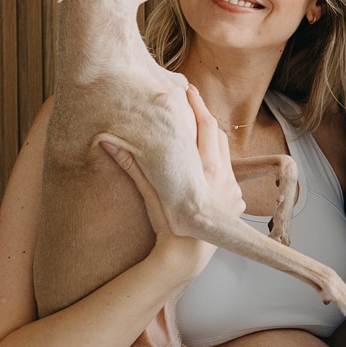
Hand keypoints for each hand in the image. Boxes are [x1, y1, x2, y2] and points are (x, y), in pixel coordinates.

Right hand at [99, 84, 243, 279]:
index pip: (205, 126)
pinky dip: (218, 164)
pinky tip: (203, 164)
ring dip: (212, 140)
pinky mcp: (238, 200)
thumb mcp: (148, 193)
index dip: (196, 105)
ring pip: (226, 153)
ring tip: (196, 127)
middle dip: (204, 116)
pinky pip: (230, 173)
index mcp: (206, 168)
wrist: (186, 257)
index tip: (187, 89)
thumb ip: (131, 164)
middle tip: (191, 100)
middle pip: (218, 134)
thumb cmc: (165, 226)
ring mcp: (234, 188)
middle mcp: (225, 175)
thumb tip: (107, 141)